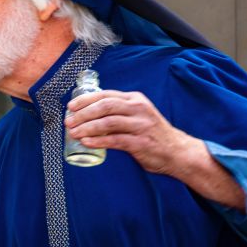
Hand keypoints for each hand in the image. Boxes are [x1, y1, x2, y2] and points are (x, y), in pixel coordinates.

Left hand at [65, 90, 245, 209]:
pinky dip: (98, 140)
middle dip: (83, 113)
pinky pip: (115, 140)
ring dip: (87, 127)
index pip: (106, 95)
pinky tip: (86, 142)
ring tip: (73, 133)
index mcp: (135, 99)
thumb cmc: (152, 133)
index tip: (71, 106)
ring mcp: (140, 125)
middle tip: (69, 121)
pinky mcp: (141, 142)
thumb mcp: (138, 114)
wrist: (177, 151)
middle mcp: (138, 108)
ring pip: (108, 122)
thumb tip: (89, 113)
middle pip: (105, 106)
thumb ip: (119, 111)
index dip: (85, 100)